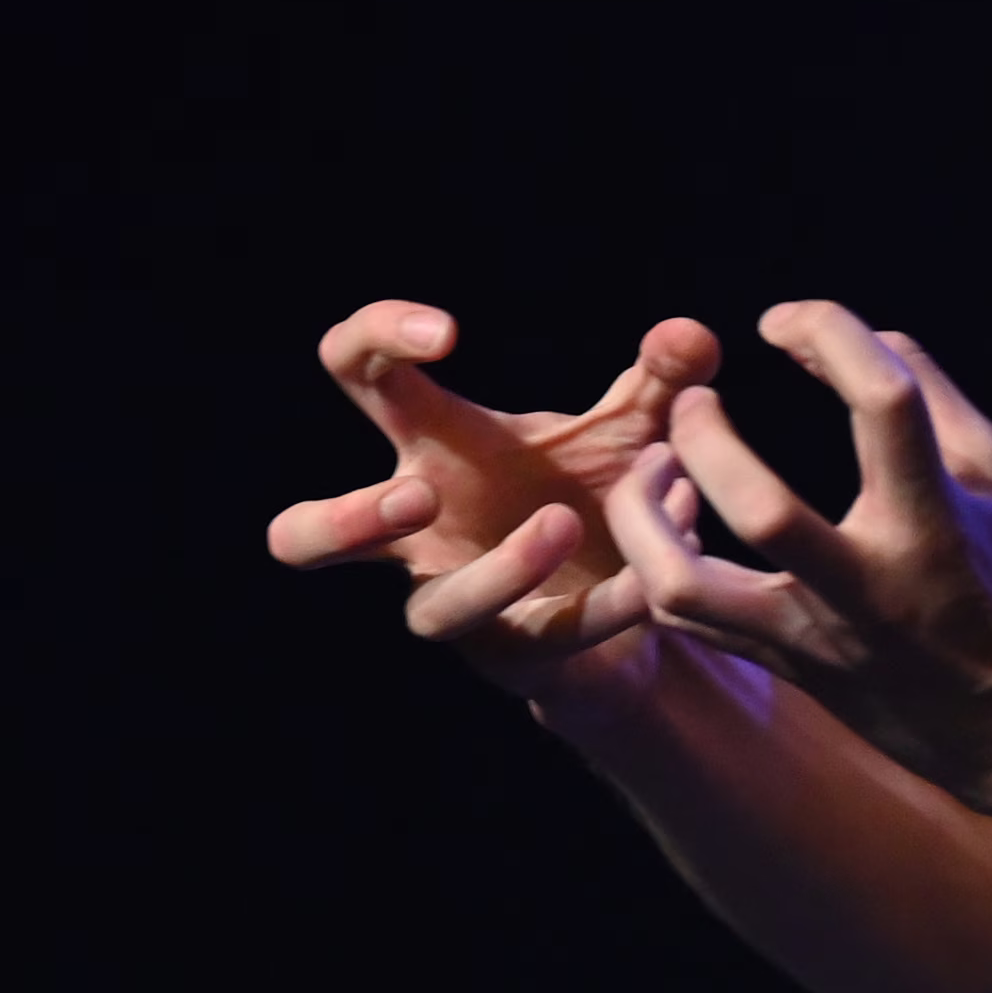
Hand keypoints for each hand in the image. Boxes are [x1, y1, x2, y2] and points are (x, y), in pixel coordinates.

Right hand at [267, 301, 725, 698]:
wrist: (641, 598)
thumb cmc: (598, 492)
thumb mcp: (635, 426)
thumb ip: (663, 378)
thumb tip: (689, 335)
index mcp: (430, 444)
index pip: (353, 371)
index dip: (372, 338)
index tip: (447, 333)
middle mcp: (420, 533)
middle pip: (302, 539)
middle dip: (346, 521)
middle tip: (419, 495)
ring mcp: (458, 602)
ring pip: (434, 612)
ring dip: (502, 567)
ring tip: (562, 520)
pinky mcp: (516, 659)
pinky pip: (543, 639)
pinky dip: (603, 603)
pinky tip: (651, 576)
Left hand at [601, 302, 991, 810]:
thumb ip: (931, 393)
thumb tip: (867, 332)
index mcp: (938, 523)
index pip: (886, 402)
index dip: (830, 333)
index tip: (785, 323)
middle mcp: (872, 586)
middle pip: (759, 509)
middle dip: (705, 439)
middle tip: (695, 400)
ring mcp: (819, 638)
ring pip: (685, 585)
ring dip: (645, 516)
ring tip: (656, 469)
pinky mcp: (789, 669)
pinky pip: (687, 619)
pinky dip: (659, 560)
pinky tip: (674, 522)